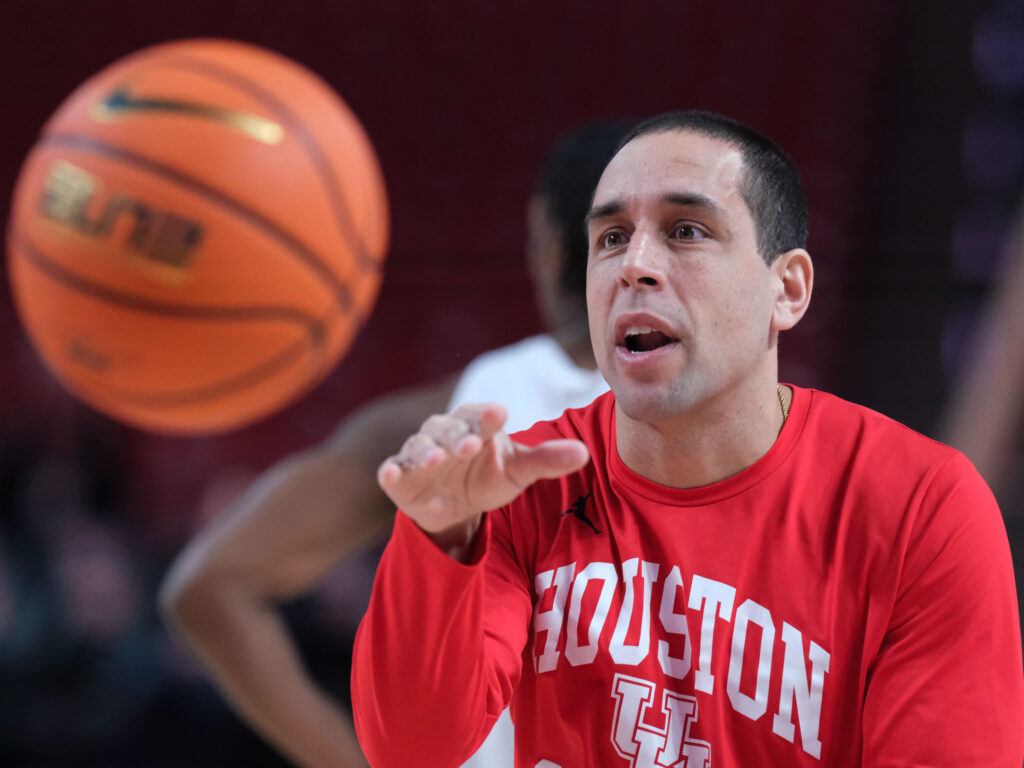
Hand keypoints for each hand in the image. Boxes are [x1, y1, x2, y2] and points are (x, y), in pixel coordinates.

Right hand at [377, 403, 588, 554]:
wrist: (457, 507)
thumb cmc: (490, 477)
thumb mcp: (519, 471)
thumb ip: (547, 460)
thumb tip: (585, 453)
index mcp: (476, 424)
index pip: (482, 414)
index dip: (489, 415)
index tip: (501, 414)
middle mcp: (445, 433)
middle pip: (449, 428)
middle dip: (458, 436)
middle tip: (470, 445)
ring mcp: (420, 453)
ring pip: (419, 446)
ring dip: (425, 452)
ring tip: (435, 460)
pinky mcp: (401, 476)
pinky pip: (393, 470)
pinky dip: (391, 471)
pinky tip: (391, 474)